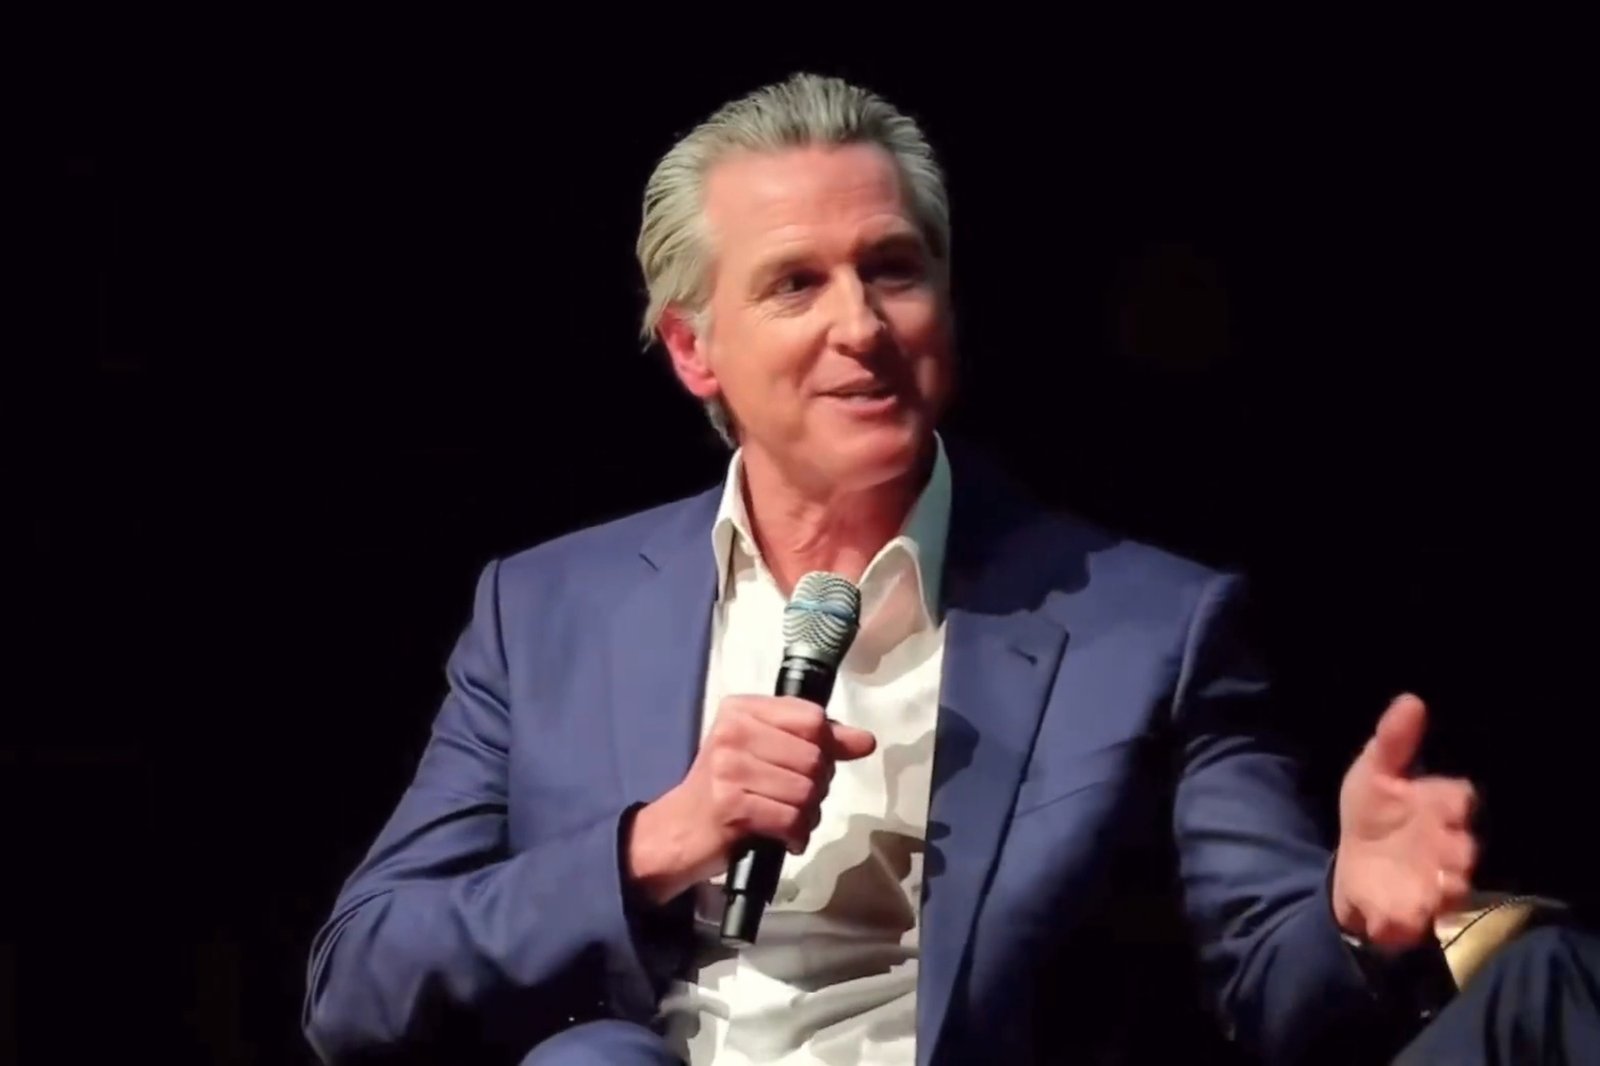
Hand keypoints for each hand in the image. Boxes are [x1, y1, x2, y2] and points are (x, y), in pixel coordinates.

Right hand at [624, 695, 875, 904]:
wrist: (677, 830)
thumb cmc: (726, 787)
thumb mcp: (767, 751)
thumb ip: (816, 741)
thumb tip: (865, 740)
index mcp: (742, 709)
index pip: (812, 718)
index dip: (828, 746)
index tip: (816, 765)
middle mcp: (733, 731)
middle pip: (815, 756)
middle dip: (818, 786)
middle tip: (797, 798)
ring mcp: (729, 768)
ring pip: (807, 791)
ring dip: (808, 814)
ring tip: (789, 818)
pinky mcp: (731, 806)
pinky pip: (792, 819)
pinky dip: (796, 834)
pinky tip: (785, 837)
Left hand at [1331, 693, 1478, 950]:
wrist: (1355, 870)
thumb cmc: (1372, 815)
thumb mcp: (1373, 773)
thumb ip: (1392, 741)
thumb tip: (1411, 700)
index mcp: (1440, 807)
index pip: (1459, 800)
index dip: (1449, 801)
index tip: (1434, 800)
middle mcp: (1448, 846)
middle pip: (1463, 847)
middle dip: (1450, 846)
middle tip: (1432, 841)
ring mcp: (1437, 883)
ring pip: (1451, 885)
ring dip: (1438, 883)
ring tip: (1418, 880)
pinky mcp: (1418, 915)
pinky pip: (1422, 918)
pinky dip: (1407, 917)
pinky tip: (1387, 912)